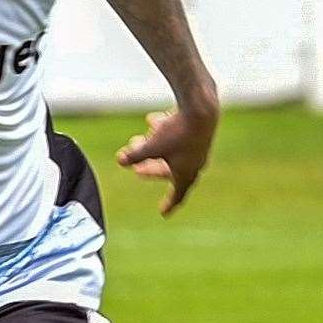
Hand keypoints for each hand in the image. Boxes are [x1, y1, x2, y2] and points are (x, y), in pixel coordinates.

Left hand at [117, 102, 218, 216]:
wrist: (202, 109)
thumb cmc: (178, 132)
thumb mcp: (152, 146)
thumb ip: (135, 155)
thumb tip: (119, 161)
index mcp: (187, 173)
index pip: (178, 194)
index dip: (169, 203)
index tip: (163, 213)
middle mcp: (195, 163)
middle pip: (170, 172)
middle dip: (151, 169)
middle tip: (137, 170)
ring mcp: (198, 148)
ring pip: (173, 152)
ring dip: (155, 147)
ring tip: (139, 139)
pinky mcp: (198, 132)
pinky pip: (177, 136)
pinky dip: (164, 132)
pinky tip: (152, 120)